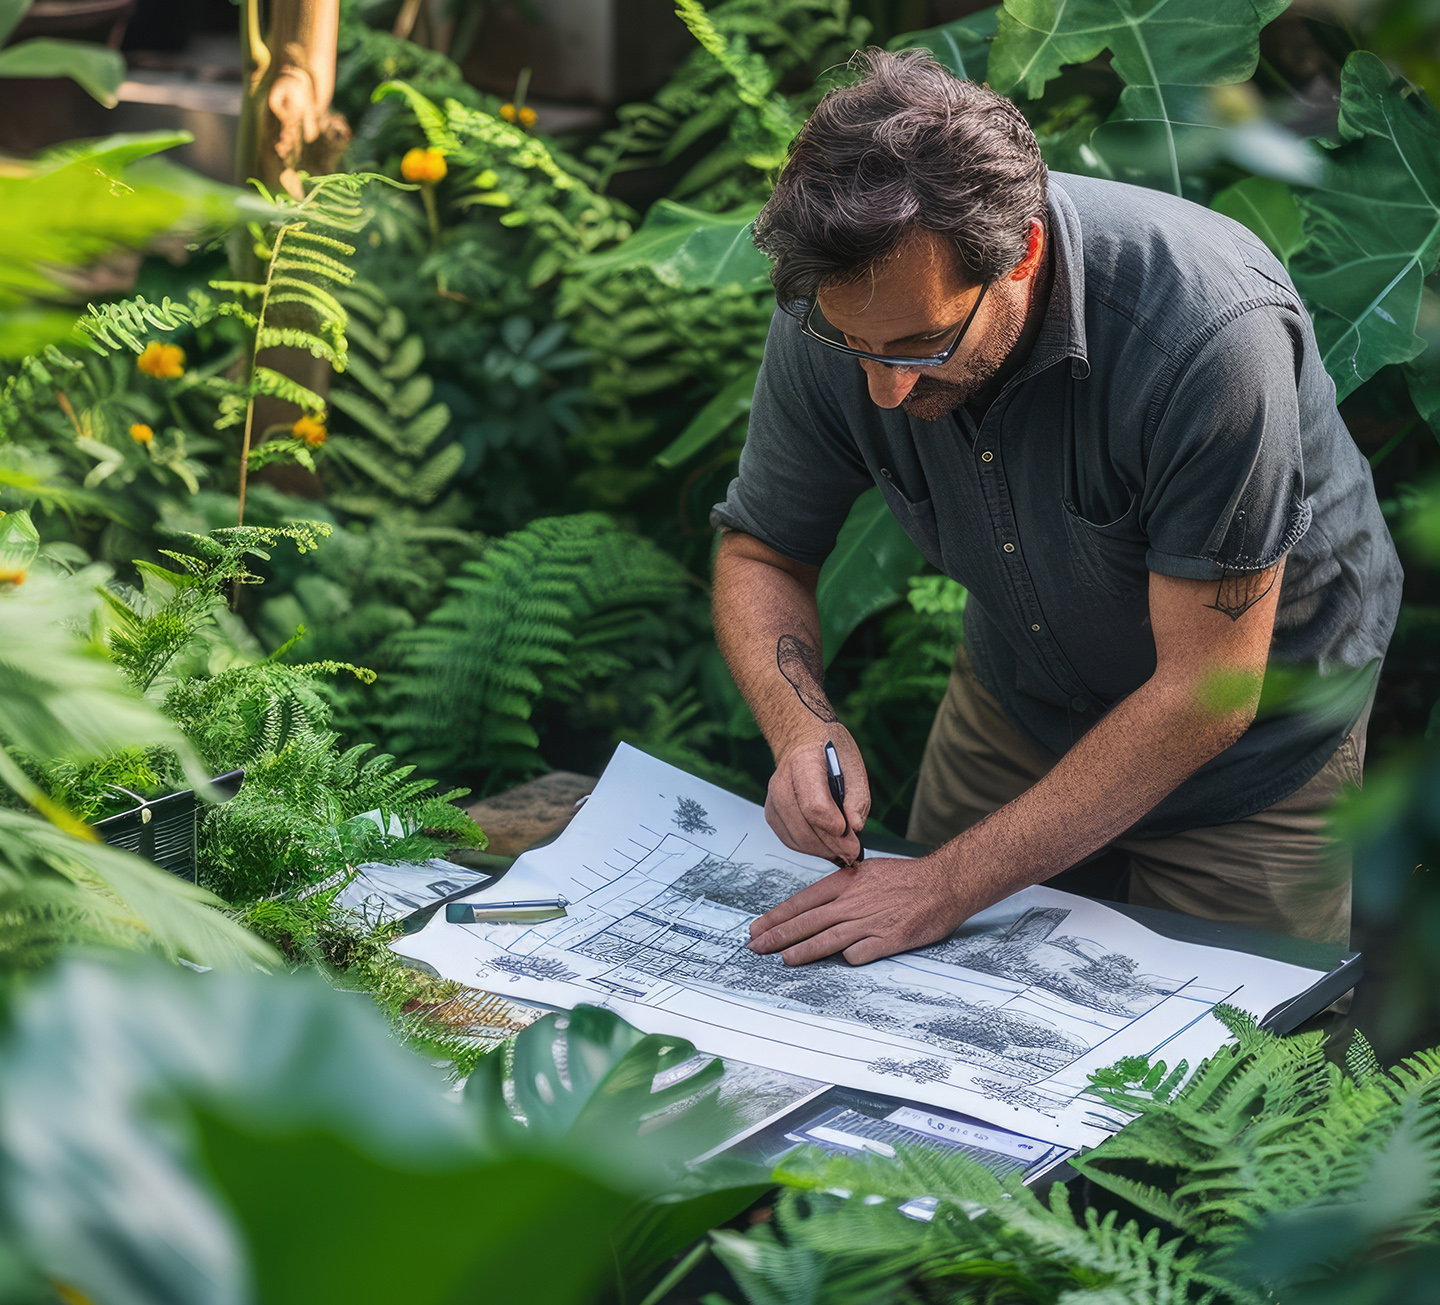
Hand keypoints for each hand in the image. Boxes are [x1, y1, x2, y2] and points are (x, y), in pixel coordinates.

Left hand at [748, 854, 971, 964]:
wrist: (943, 883)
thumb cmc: (904, 878)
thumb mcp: (865, 873)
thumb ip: (841, 890)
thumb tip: (814, 908)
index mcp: (845, 882)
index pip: (801, 901)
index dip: (777, 917)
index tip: (757, 928)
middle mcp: (852, 901)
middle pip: (807, 921)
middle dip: (778, 936)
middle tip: (756, 947)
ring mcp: (869, 921)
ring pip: (827, 940)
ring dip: (802, 951)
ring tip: (783, 960)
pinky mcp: (888, 939)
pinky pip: (859, 954)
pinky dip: (846, 959)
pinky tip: (837, 963)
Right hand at [765, 728, 868, 865]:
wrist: (802, 739)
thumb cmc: (829, 750)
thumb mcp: (853, 764)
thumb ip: (858, 796)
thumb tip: (855, 827)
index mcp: (804, 763)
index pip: (814, 805)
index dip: (833, 825)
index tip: (852, 834)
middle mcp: (782, 781)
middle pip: (803, 826)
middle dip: (830, 845)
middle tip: (853, 852)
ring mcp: (773, 798)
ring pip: (794, 837)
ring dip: (820, 851)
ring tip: (841, 852)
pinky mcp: (772, 812)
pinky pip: (788, 839)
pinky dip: (808, 848)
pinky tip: (825, 846)